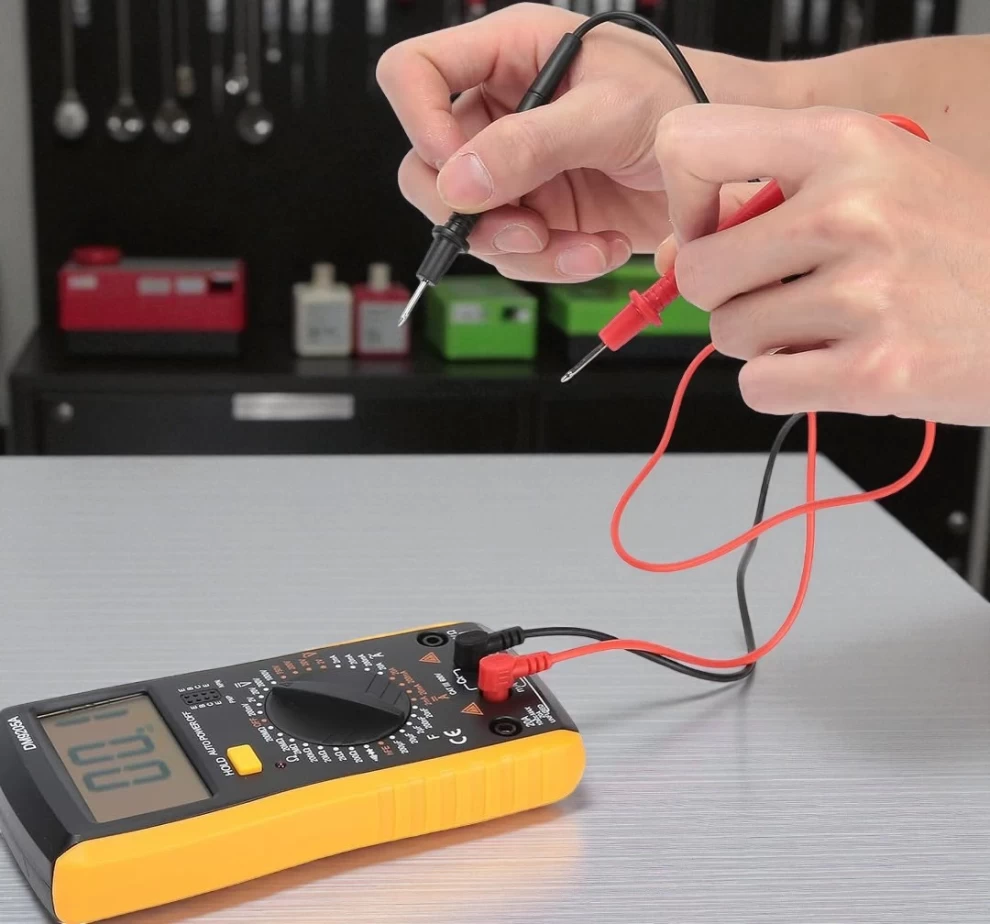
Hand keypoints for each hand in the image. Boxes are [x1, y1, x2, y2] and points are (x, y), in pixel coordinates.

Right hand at [376, 3, 769, 281]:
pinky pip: (516, 255)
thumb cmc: (687, 98)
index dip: (420, 122)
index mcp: (507, 56)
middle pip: (428, 168)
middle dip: (474, 214)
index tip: (459, 169)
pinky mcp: (542, 216)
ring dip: (527, 251)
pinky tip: (601, 249)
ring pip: (472, 227)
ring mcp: (518, 171)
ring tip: (586, 246)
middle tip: (526, 229)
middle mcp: (502, 113)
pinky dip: (556, 264)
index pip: (414, 73)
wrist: (731, 163)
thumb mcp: (608, 113)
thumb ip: (530, 145)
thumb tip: (458, 181)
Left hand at [654, 104, 989, 426]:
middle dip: (728, 294)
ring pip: (728, 335)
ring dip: (764, 341)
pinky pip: (758, 386)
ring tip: (829, 326)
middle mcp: (852, 210)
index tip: (716, 227)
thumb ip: (776, 197)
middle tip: (782, 293)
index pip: (689, 144)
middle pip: (697, 271)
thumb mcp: (882, 178)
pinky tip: (833, 363)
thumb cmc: (962, 244)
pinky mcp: (874, 372)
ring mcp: (865, 293)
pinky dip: (783, 385)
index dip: (686, 200)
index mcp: (848, 144)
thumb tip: (671, 251)